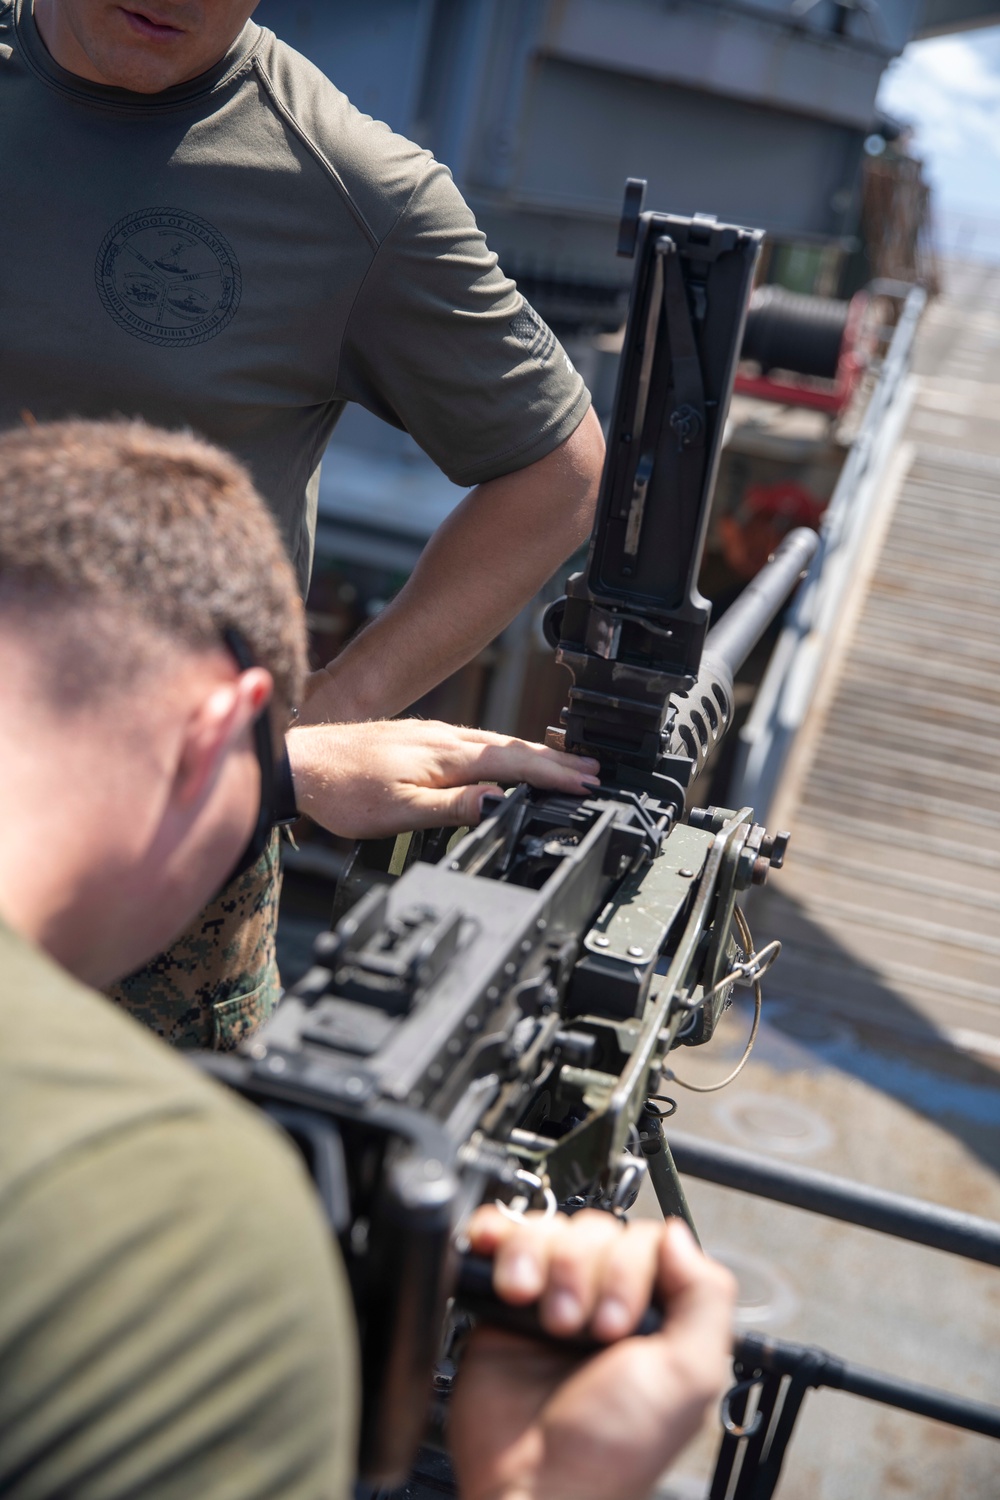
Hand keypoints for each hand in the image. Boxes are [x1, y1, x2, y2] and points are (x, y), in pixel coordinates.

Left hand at [284, 719, 600, 839]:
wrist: (300, 764)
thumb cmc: (341, 791)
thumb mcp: (398, 812)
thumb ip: (450, 808)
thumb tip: (497, 802)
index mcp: (446, 755)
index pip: (514, 763)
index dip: (554, 774)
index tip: (587, 782)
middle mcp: (444, 738)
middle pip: (513, 747)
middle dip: (556, 760)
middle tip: (593, 771)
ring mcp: (432, 735)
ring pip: (496, 742)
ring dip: (533, 754)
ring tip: (564, 764)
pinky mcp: (419, 738)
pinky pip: (477, 742)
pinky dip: (504, 750)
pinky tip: (505, 758)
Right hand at [449, 1209, 735, 1499]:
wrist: (534, 1488)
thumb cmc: (612, 1452)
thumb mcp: (689, 1378)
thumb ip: (705, 1298)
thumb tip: (678, 1234)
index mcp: (653, 1315)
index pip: (645, 1240)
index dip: (627, 1268)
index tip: (615, 1324)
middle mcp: (603, 1301)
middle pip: (595, 1230)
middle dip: (581, 1270)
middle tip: (571, 1327)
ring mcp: (551, 1298)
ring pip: (548, 1230)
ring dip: (538, 1259)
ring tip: (532, 1307)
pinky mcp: (502, 1304)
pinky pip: (501, 1240)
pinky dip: (498, 1238)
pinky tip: (503, 1275)